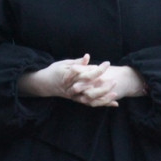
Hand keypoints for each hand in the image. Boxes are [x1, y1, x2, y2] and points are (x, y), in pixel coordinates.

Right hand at [18, 56, 146, 107]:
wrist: (45, 84)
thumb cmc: (55, 71)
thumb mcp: (64, 63)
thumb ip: (77, 62)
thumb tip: (88, 56)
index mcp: (69, 77)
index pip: (86, 73)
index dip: (97, 69)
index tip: (107, 63)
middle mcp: (72, 88)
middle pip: (89, 89)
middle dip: (103, 86)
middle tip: (114, 80)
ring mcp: (74, 96)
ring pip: (90, 99)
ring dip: (103, 97)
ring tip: (115, 93)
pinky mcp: (77, 100)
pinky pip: (91, 104)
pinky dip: (102, 104)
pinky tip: (114, 103)